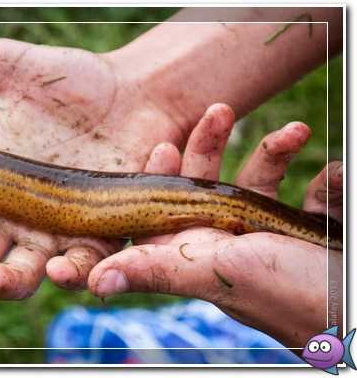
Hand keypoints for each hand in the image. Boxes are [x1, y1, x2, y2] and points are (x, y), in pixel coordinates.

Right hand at [0, 38, 192, 298]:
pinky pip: (86, 262)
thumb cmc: (71, 81)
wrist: (137, 89)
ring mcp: (59, 228)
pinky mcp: (101, 233)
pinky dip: (73, 271)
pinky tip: (59, 271)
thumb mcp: (3, 67)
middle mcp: (18, 214)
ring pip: (29, 270)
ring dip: (9, 281)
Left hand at [87, 112, 342, 347]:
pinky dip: (324, 183)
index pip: (163, 208)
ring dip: (275, 152)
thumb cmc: (286, 297)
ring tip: (296, 131)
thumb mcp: (215, 275)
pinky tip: (334, 177)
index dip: (156, 178)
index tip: (162, 146)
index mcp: (195, 248)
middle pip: (206, 185)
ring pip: (257, 181)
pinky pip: (308, 194)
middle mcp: (226, 240)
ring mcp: (267, 234)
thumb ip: (156, 270)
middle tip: (217, 111)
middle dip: (209, 146)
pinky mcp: (306, 229)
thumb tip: (93, 282)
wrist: (354, 314)